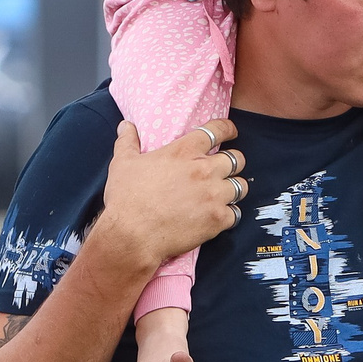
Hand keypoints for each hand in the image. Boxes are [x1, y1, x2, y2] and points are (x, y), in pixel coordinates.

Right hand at [99, 119, 243, 278]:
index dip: (227, 129)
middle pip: (236, 159)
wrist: (132, 236)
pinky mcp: (217, 219)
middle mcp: (204, 170)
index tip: (231, 132)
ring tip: (224, 194)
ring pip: (240, 186)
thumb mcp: (122, 163)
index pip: (216, 131)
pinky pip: (235, 214)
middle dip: (233, 162)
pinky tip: (219, 216)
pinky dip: (229, 215)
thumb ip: (127, 141)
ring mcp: (214, 195)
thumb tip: (126, 126)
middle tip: (225, 169)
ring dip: (234, 188)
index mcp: (184, 151)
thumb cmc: (126, 198)